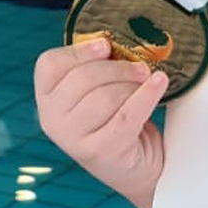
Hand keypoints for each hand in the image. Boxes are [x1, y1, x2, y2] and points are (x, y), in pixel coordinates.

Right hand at [34, 36, 166, 207]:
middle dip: (118, 68)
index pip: (50, 64)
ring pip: (105, 96)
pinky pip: (126, 115)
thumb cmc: (117, 119)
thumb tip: (120, 42)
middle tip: (141, 68)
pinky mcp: (100, 151)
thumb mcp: (99, 91)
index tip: (106, 45)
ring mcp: (73, 139)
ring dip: (133, 85)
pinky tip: (160, 82)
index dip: (79, 51)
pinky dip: (147, 95)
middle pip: (83, 77)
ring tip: (147, 84)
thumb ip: (99, 67)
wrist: (138, 166)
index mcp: (47, 99)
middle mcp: (52, 121)